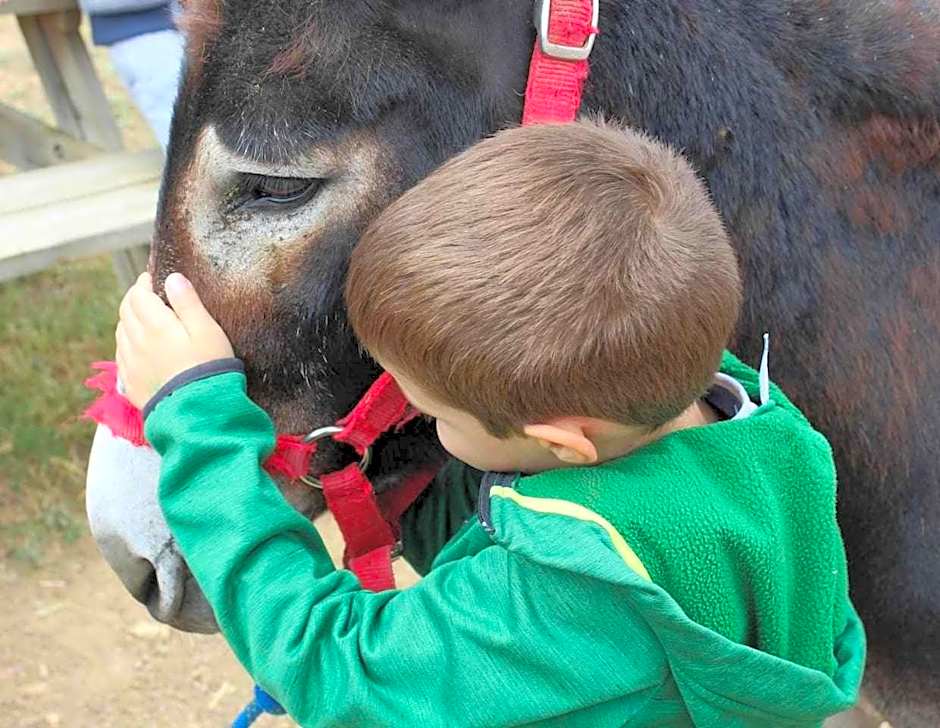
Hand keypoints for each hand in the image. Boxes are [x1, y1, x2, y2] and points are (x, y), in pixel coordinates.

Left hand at [116, 272, 233, 409]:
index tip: (153, 279)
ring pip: (121, 331)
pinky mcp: (131, 382)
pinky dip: (128, 342)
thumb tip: (173, 279)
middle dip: (135, 298)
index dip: (144, 283)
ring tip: (145, 319)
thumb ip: (188, 303)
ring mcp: (130, 363)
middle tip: (148, 294)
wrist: (199, 413)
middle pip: (126, 310)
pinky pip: (122, 354)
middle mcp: (136, 341)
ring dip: (130, 320)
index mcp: (155, 325)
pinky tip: (140, 346)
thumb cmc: (210, 368)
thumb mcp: (207, 331)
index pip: (139, 294)